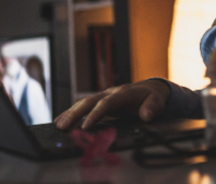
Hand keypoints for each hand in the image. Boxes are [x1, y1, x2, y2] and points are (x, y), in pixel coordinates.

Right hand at [54, 78, 171, 129]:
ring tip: (58, 125)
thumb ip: (152, 108)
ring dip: (70, 113)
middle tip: (63, 126)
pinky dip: (72, 112)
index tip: (85, 126)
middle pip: (90, 101)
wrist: (149, 89)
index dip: (95, 114)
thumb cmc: (152, 97)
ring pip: (84, 103)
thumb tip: (147, 115)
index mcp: (123, 93)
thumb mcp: (157, 102)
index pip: (107, 103)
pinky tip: (61, 120)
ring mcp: (104, 96)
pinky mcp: (100, 101)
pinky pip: (84, 106)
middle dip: (75, 114)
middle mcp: (110, 93)